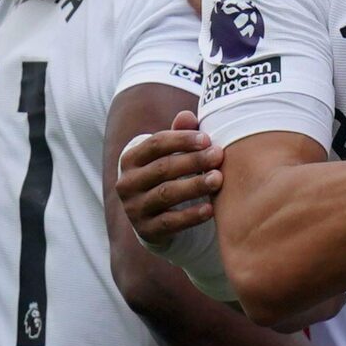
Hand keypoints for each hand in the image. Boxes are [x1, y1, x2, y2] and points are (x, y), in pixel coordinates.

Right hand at [115, 110, 222, 246]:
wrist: (156, 217)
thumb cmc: (168, 175)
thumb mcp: (171, 154)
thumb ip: (179, 135)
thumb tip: (187, 115)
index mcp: (131, 159)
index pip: (156, 144)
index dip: (182, 140)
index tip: (208, 139)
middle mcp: (127, 183)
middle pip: (163, 168)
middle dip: (193, 161)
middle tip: (219, 155)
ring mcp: (134, 208)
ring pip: (166, 194)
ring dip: (195, 185)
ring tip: (218, 179)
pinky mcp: (147, 230)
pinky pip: (170, 222)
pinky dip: (191, 215)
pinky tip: (211, 209)